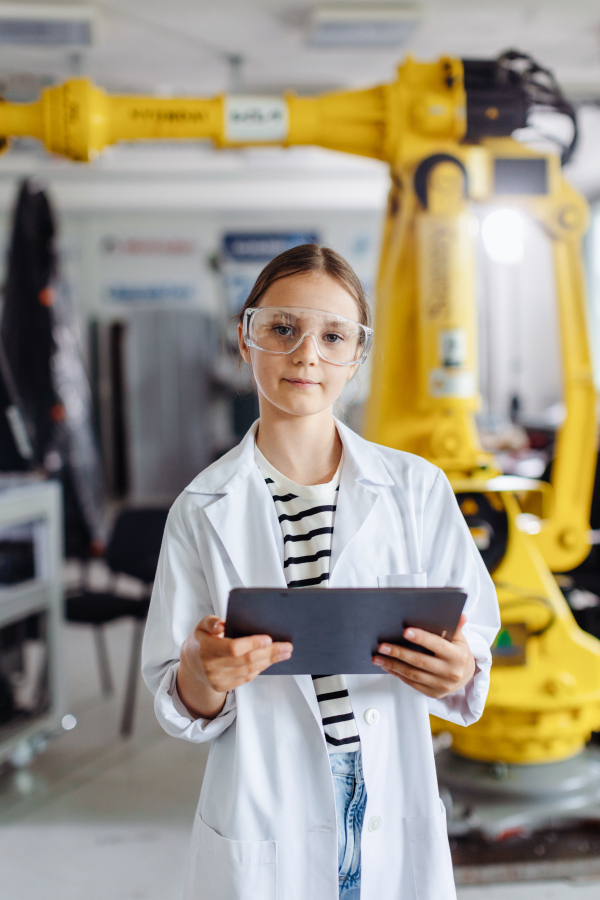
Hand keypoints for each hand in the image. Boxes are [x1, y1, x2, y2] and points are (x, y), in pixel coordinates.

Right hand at [177, 615, 292, 719]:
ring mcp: (217, 680)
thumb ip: (211, 622)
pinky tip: (270, 661)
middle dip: (269, 653)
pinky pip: (246, 678)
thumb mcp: (201, 626)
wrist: (191, 664)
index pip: (233, 648)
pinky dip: (260, 669)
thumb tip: (222, 625)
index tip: (268, 638)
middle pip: (246, 661)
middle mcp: (211, 667)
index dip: (252, 644)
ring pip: (249, 670)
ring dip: (269, 661)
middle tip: (287, 646)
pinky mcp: (223, 687)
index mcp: (206, 649)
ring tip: (284, 653)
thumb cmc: (202, 640)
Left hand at [372, 613, 474, 698]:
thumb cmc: (458, 653)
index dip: (421, 638)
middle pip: (420, 661)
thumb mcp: (459, 639)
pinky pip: (412, 683)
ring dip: (393, 665)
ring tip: (378, 657)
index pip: (437, 645)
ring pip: (413, 674)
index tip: (405, 631)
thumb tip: (460, 615)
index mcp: (458, 656)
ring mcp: (441, 685)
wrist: (465, 676)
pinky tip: (387, 666)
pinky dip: (397, 674)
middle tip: (382, 646)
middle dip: (399, 653)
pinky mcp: (433, 693)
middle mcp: (451, 672)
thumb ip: (455, 627)